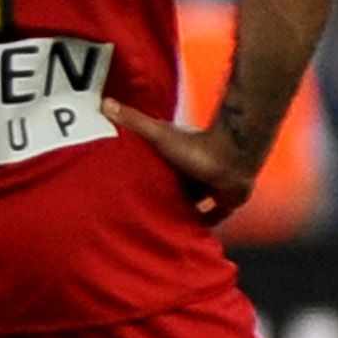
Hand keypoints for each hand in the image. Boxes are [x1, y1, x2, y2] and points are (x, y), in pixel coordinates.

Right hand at [106, 98, 256, 221]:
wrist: (232, 159)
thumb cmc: (195, 147)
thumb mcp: (157, 134)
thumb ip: (133, 121)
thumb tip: (105, 103)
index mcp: (176, 154)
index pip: (156, 164)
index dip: (144, 171)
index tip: (126, 180)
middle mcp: (193, 170)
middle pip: (173, 184)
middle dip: (160, 193)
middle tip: (139, 209)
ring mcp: (209, 184)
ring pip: (191, 200)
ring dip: (181, 210)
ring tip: (159, 224)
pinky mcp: (225, 199)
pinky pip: (213, 214)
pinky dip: (204, 222)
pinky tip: (189, 234)